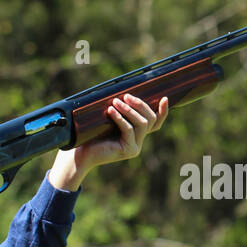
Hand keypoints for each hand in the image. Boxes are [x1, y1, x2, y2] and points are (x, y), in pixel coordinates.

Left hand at [49, 93, 168, 190]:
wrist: (81, 153)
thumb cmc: (92, 134)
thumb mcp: (108, 119)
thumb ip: (120, 111)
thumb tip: (125, 94)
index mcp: (136, 134)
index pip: (156, 123)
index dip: (163, 111)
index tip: (165, 98)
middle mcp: (139, 141)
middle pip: (150, 119)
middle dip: (140, 105)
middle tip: (126, 96)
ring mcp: (135, 147)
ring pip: (142, 124)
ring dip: (129, 111)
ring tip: (115, 103)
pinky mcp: (128, 150)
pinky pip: (129, 130)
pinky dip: (120, 119)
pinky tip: (111, 112)